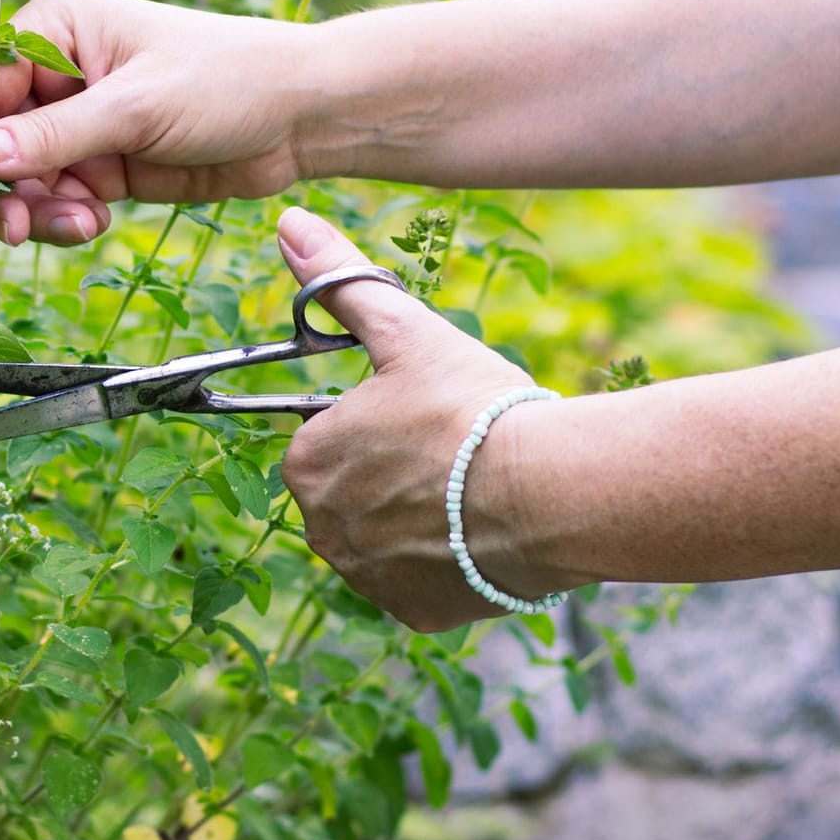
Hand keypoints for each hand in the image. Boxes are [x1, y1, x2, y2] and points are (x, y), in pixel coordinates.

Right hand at [0, 0, 318, 245]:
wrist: (300, 118)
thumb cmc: (226, 80)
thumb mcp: (135, 108)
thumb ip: (51, 137)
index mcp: (55, 26)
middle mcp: (57, 72)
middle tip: (14, 230)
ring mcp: (78, 123)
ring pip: (19, 180)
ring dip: (36, 211)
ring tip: (81, 225)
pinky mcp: (102, 165)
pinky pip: (56, 200)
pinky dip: (65, 220)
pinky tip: (99, 222)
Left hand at [275, 207, 569, 630]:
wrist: (549, 493)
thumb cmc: (473, 407)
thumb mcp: (405, 332)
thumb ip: (343, 282)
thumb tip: (289, 225)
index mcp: (306, 463)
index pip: (328, 438)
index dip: (377, 423)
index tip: (423, 416)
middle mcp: (320, 529)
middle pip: (353, 491)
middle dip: (394, 474)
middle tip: (453, 451)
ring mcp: (365, 579)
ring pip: (384, 537)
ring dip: (417, 518)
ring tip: (472, 490)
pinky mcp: (413, 613)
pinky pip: (420, 583)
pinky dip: (446, 562)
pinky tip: (482, 535)